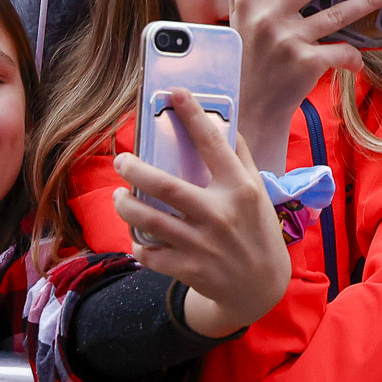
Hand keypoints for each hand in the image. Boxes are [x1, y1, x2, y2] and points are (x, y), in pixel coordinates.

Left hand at [112, 89, 289, 335]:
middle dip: (134, 170)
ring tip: (120, 197)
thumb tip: (222, 122)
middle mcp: (221, 214)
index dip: (193, 115)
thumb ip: (239, 160)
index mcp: (240, 189)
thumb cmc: (256, 231)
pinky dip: (139, 245)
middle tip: (121, 160)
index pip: (214, 144)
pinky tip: (139, 236)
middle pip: (166, 186)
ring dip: (125, 206)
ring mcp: (203, 244)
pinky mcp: (189, 269)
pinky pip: (149, 253)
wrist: (262, 289)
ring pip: (148, 220)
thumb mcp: (258, 194)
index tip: (175, 92)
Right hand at [218, 0, 381, 170]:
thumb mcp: (236, 15)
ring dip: (369, 0)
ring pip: (337, 13)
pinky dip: (352, 57)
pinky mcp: (305, 63)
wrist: (247, 107)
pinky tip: (357, 61)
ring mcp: (287, 40)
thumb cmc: (244, 57)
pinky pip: (341, 52)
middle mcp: (267, 16)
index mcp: (250, 0)